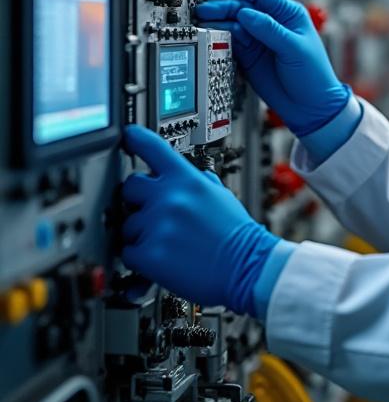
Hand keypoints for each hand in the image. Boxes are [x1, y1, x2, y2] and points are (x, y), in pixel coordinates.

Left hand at [120, 125, 278, 316]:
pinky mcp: (149, 253)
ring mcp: (157, 225)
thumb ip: (199, 182)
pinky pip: (129, 253)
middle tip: (153, 213)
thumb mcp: (221, 196)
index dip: (136, 138)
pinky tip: (164, 259)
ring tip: (170, 243)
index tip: (127, 135)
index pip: (154, 149)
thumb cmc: (237, 235)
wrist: (248, 267)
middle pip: (130, 188)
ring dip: (142, 235)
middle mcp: (170, 198)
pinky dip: (141, 260)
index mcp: (188, 180)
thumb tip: (190, 176)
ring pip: (128, 226)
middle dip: (137, 200)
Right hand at [194, 0, 349, 136]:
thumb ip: (270, 30)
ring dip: (218, 22)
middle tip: (205, 9)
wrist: (309, 106)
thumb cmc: (313, 75)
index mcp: (288, 15)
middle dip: (223, 7)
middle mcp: (271, 24)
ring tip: (203, 22)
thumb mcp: (294, 48)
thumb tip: (246, 13)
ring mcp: (259, 40)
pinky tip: (211, 36)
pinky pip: (231, 43)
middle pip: (242, 9)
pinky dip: (220, 39)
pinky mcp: (249, 56)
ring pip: (234, 25)